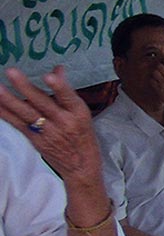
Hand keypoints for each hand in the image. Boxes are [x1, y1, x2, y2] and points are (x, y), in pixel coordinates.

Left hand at [0, 68, 105, 187]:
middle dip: (25, 87)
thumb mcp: (82, 113)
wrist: (81, 167)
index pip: (68, 97)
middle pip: (42, 103)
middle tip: (11, 72)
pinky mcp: (35, 140)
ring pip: (26, 113)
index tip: (49, 75)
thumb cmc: (83, 136)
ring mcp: (48, 132)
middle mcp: (63, 122)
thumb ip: (66, 92)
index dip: (59, 87)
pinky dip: (6, 114)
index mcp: (79, 113)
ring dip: (10, 100)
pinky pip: (18, 124)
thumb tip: (58, 69)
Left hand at [148, 56, 163, 110]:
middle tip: (161, 68)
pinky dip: (153, 79)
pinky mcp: (158, 88)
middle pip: (159, 66)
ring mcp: (162, 82)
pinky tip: (156, 81)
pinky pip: (152, 80)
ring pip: (154, 72)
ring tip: (158, 74)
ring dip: (155, 72)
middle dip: (160, 66)